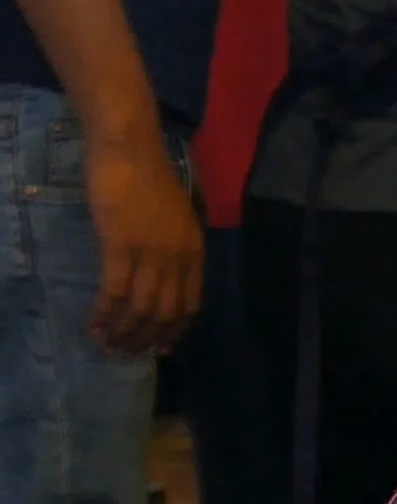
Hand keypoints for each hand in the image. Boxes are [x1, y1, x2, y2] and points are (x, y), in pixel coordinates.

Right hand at [79, 126, 199, 354]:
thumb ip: (174, 247)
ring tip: (107, 345)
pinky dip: (104, 315)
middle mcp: (178, 258)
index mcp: (195, 251)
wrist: (131, 151)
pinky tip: (94, 327)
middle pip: (166, 313)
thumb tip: (161, 276)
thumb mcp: (176, 219)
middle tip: (127, 352)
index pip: (191, 304)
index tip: (161, 347)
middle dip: (147, 339)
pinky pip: (114, 292)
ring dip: (124, 333)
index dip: (175, 330)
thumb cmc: (149, 180)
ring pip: (141, 308)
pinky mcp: (120, 246)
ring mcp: (151, 253)